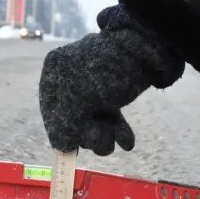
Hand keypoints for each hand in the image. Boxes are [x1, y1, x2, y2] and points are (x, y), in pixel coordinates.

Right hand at [39, 23, 182, 155]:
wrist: (148, 50)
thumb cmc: (109, 70)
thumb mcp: (82, 99)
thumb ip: (67, 125)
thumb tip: (62, 147)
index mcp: (56, 73)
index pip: (51, 111)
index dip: (63, 132)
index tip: (73, 148)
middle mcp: (71, 82)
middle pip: (73, 121)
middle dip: (89, 136)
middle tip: (100, 136)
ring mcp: (93, 89)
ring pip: (93, 124)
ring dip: (104, 137)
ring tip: (117, 139)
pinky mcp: (113, 95)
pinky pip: (110, 119)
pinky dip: (117, 132)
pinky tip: (126, 141)